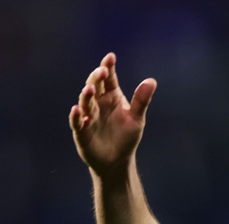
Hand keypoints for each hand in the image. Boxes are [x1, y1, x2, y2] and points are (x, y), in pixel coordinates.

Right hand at [69, 53, 156, 175]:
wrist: (117, 160)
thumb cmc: (126, 137)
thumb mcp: (137, 118)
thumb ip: (142, 100)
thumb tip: (151, 81)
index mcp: (112, 97)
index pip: (109, 79)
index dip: (108, 68)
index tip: (111, 57)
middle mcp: (98, 103)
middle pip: (94, 86)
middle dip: (96, 78)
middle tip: (102, 71)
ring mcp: (89, 116)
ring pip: (85, 102)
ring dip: (86, 95)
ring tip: (90, 89)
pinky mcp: (82, 131)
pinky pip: (77, 122)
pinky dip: (76, 116)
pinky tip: (77, 110)